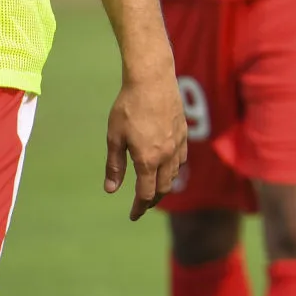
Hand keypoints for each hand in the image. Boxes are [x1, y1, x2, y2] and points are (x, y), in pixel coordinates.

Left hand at [104, 66, 187, 220]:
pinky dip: (174, 169)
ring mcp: (178, 144)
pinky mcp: (184, 132)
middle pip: (164, 188)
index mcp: (148, 159)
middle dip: (152, 200)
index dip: (139, 208)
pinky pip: (182, 159)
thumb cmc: (128, 107)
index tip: (133, 216)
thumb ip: (115, 166)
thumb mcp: (114, 137)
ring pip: (175, 174)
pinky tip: (166, 166)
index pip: (146, 194)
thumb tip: (111, 190)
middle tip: (142, 205)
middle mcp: (166, 155)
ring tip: (154, 188)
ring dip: (164, 185)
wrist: (152, 79)